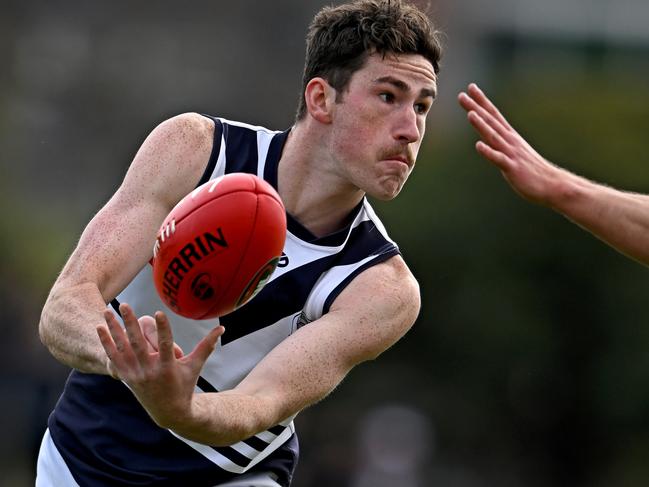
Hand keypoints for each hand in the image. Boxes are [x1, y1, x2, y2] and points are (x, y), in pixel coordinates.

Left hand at [96, 303, 224, 428]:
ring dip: (113, 330)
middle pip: (137, 344)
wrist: (169, 413)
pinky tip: (99, 328)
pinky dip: (106, 343)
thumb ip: (207, 346)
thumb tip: (222, 327)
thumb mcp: (195, 366)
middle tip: (124, 305)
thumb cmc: (185, 385)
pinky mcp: (127, 377)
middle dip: (130, 324)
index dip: (162, 329)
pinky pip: (114, 358)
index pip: (165, 345)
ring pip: (122, 349)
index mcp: (168, 368)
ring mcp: (136, 374)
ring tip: (106, 311)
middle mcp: (149, 371)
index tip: (158, 312)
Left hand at [458, 83, 567, 207]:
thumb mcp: (515, 153)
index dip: (482, 101)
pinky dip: (488, 152)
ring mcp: (511, 153)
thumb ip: (502, 144)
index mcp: (510, 137)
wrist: (552, 185)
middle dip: (476, 108)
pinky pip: (498, 159)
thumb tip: (488, 138)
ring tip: (470, 113)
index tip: (471, 87)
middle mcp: (510, 141)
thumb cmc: (532, 170)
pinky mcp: (512, 168)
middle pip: (491, 121)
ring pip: (493, 137)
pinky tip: (478, 145)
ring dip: (481, 125)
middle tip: (462, 95)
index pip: (494, 114)